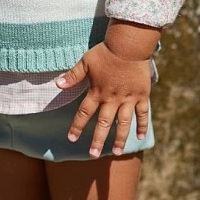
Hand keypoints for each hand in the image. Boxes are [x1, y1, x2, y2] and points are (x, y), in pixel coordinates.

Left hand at [55, 41, 151, 157]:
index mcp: (97, 92)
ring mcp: (128, 98)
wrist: (129, 45)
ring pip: (123, 123)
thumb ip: (73, 75)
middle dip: (97, 140)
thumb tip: (57, 84)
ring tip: (116, 152)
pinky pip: (143, 114)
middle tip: (93, 154)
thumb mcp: (85, 62)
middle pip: (104, 123)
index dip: (77, 126)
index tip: (71, 139)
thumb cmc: (106, 52)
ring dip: (119, 138)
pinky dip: (142, 126)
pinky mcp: (142, 95)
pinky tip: (140, 137)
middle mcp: (112, 99)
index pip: (84, 113)